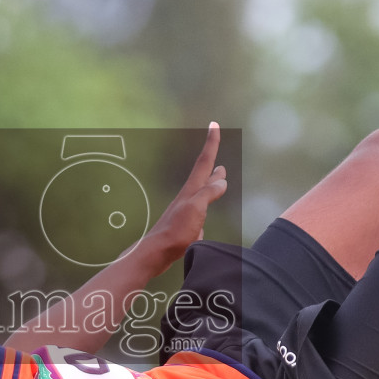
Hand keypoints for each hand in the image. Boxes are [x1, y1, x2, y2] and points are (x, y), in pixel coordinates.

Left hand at [140, 122, 227, 272]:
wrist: (157, 253)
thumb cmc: (175, 231)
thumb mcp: (196, 209)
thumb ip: (209, 192)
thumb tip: (222, 179)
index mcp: (191, 191)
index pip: (204, 162)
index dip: (211, 143)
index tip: (214, 124)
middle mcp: (189, 197)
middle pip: (203, 173)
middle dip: (212, 159)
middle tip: (215, 144)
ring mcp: (187, 210)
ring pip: (203, 190)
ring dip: (211, 180)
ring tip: (220, 174)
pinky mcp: (186, 224)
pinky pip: (201, 208)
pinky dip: (208, 202)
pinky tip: (207, 210)